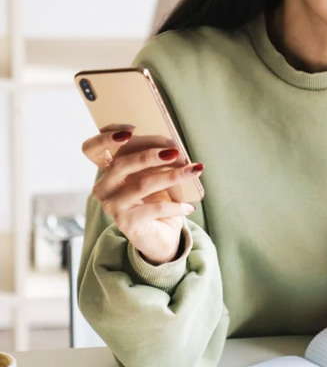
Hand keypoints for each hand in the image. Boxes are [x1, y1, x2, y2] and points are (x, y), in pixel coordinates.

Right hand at [82, 129, 202, 264]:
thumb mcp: (153, 177)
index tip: (130, 130)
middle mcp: (104, 188)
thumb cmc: (156, 201)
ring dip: (172, 176)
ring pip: (142, 184)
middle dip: (150, 154)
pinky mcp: (126, 223)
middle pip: (121, 163)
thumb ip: (154, 161)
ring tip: (194, 170)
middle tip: (175, 151)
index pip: (91, 149)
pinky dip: (176, 206)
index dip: (105, 137)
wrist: (160, 237)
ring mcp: (112, 206)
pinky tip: (189, 207)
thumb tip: (174, 146)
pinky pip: (155, 209)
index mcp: (107, 172)